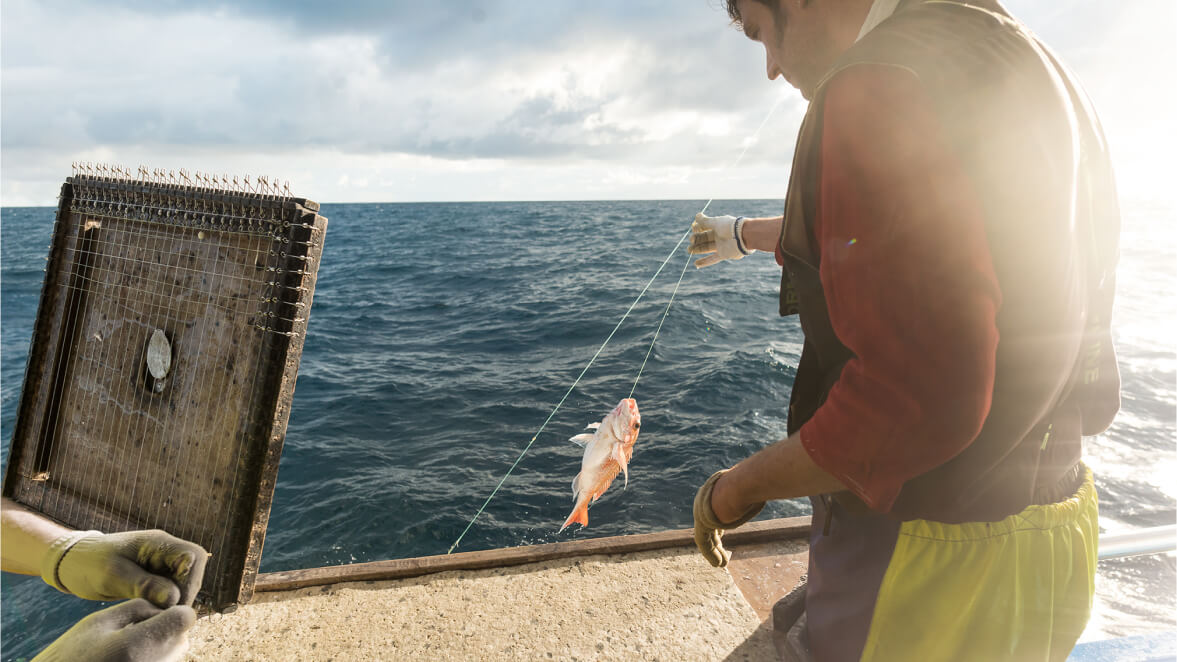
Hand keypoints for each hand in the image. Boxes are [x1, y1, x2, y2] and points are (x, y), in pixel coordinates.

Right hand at [32, 599, 194, 661]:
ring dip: (161, 643)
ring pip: (175, 652)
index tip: (156, 612)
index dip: (173, 610)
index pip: (183, 619)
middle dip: (165, 627)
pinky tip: (128, 658)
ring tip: (128, 647)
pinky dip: (153, 656)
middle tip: (134, 631)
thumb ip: (136, 607)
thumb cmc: (71, 656)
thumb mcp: (98, 623)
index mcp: (136, 645)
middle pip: (181, 636)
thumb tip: (164, 606)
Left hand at [50, 530, 207, 606]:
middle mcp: (165, 551)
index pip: (192, 556)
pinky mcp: (156, 577)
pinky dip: (166, 603)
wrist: (73, 562)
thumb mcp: (113, 575)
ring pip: (185, 582)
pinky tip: (152, 614)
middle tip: (166, 616)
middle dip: (185, 594)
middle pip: (193, 571)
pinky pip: (172, 589)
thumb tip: (174, 599)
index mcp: (158, 543)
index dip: (191, 581)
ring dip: (176, 600)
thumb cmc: (89, 563)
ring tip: (157, 616)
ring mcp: (162, 564)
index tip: (174, 604)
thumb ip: (144, 586)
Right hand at [688, 213, 752, 267]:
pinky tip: (696, 264)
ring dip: (697, 249)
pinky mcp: (724, 254)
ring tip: (689, 250)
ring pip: (706, 248)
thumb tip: (696, 216)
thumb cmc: (730, 227)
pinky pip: (712, 259)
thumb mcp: (716, 222)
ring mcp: (721, 246)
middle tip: (691, 240)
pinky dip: (704, 262)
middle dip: (696, 239)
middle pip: (704, 238)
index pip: (704, 228)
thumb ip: (705, 221)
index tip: (693, 228)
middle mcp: (719, 236)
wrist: (744, 236)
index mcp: (717, 227)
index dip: (697, 229)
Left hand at [693, 469, 763, 567]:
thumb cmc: (752, 485)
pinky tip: (719, 564)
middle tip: (719, 549)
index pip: (712, 513)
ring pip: (707, 537)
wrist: (742, 483)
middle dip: (715, 540)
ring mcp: (701, 513)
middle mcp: (703, 502)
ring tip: (721, 564)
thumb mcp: (751, 492)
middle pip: (708, 526)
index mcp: (713, 493)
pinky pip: (705, 543)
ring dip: (715, 552)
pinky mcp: (702, 524)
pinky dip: (711, 555)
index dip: (717, 526)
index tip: (720, 534)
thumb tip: (762, 498)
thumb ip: (751, 499)